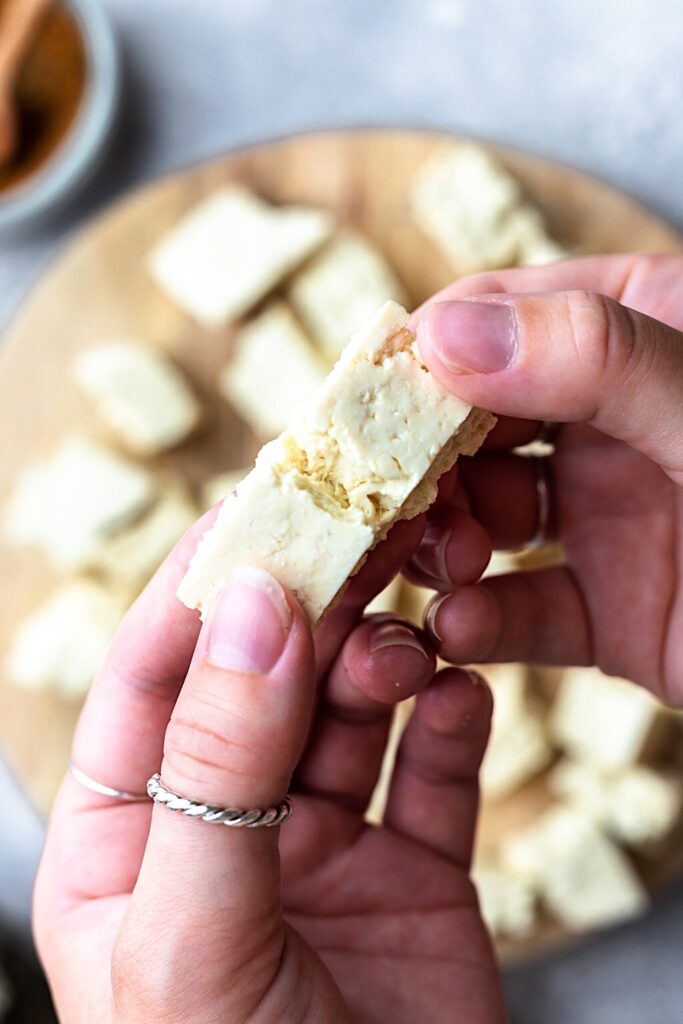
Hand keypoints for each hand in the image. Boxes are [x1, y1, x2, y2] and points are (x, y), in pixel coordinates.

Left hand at [34, 510, 505, 1022]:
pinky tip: (459, 691)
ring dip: (381, 657)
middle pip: (263, 678)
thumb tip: (251, 608)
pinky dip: (451, 720)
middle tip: (362, 536)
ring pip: (349, 710)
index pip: (154, 676)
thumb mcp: (196, 936)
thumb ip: (217, 769)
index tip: (260, 504)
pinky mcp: (410, 874)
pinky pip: (434, 771)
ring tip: (412, 633)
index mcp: (126, 836)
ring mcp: (318, 847)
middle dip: (310, 607)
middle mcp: (220, 827)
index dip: (203, 585)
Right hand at [410, 252, 682, 703]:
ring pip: (484, 518)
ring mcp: (612, 518)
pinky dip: (483, 619)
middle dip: (418, 464)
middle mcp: (615, 422)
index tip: (357, 408)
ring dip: (442, 540)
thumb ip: (597, 363)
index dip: (419, 359)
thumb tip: (442, 332)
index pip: (496, 320)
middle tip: (379, 503)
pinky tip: (462, 627)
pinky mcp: (613, 613)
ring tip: (439, 562)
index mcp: (641, 334)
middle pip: (471, 426)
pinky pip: (525, 611)